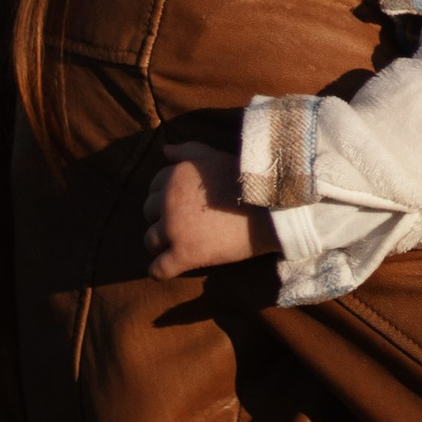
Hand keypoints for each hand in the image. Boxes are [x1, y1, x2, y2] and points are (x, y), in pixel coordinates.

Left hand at [145, 144, 256, 279]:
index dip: (167, 197)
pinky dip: (160, 271)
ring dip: (161, 244)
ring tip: (179, 245)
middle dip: (162, 218)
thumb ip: (188, 151)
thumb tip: (165, 150)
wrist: (273, 210)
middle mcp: (168, 200)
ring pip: (150, 240)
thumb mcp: (216, 157)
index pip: (154, 187)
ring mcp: (174, 229)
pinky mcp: (185, 255)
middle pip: (148, 213)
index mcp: (175, 175)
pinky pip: (158, 269)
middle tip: (184, 225)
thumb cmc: (248, 181)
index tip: (183, 205)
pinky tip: (167, 270)